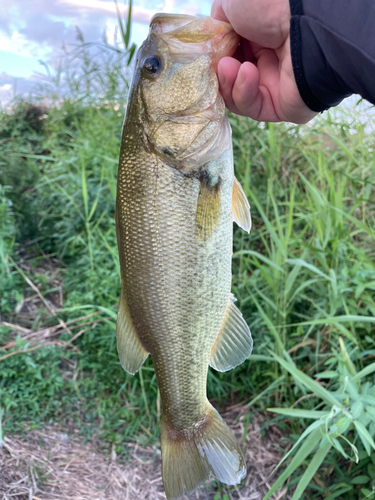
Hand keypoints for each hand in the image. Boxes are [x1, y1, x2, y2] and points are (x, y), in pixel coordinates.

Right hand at [211, 0, 316, 123]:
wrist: (307, 22)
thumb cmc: (271, 4)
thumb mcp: (233, 3)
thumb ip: (218, 21)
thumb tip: (214, 40)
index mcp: (259, 34)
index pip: (228, 54)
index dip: (214, 56)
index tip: (205, 54)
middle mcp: (269, 59)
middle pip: (230, 78)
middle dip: (218, 72)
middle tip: (215, 63)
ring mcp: (275, 84)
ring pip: (237, 96)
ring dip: (227, 83)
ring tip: (227, 67)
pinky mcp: (281, 106)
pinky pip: (253, 107)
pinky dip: (243, 93)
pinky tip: (246, 73)